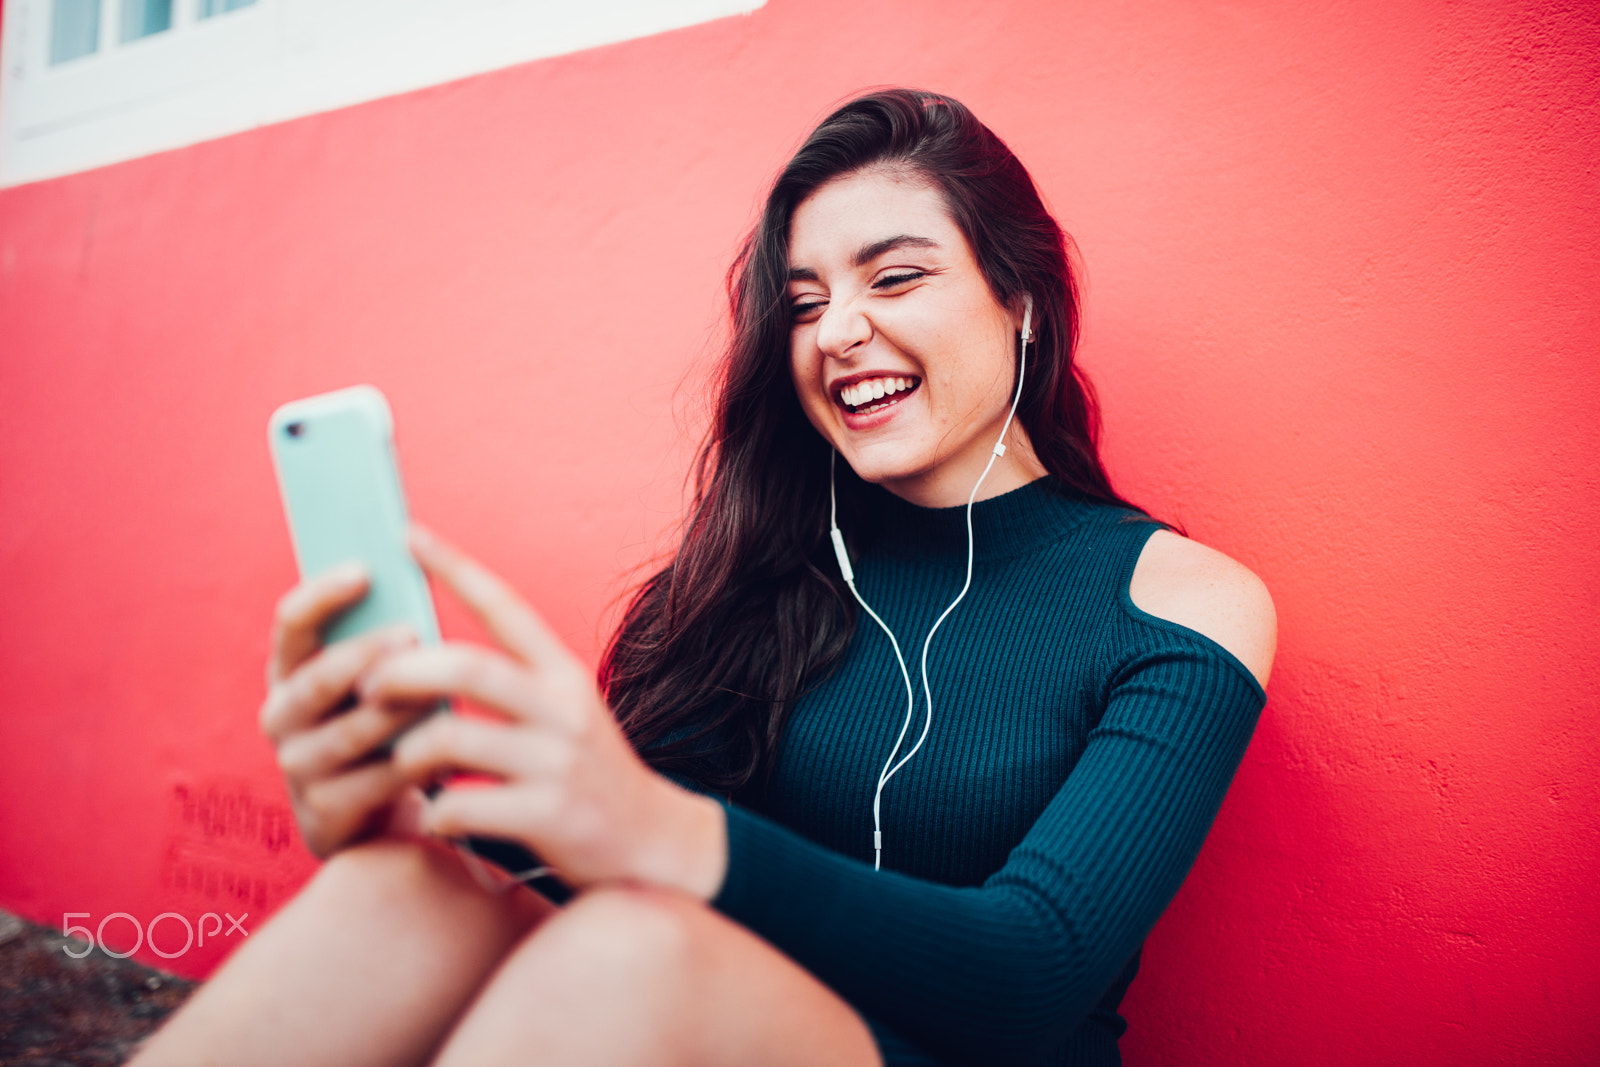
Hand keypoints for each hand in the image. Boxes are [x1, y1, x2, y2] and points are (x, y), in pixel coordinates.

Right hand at [260, 567, 434, 857]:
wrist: (384, 816)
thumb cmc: (392, 725)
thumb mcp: (382, 679)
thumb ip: (389, 637)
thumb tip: (423, 568)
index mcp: (291, 672)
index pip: (291, 625)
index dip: (322, 595)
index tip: (365, 570)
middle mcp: (282, 717)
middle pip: (317, 679)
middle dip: (365, 653)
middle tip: (411, 633)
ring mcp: (298, 768)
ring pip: (349, 732)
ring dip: (396, 709)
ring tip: (439, 689)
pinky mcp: (324, 815)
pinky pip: (373, 783)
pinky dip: (412, 763)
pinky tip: (448, 750)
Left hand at [362, 527, 727, 900]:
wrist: (653, 845)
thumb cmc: (588, 777)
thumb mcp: (565, 715)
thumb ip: (514, 687)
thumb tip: (426, 661)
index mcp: (564, 675)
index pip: (505, 606)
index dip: (454, 567)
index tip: (407, 533)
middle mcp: (565, 709)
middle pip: (468, 669)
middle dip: (404, 672)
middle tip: (365, 684)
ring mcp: (558, 763)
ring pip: (454, 738)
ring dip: (408, 751)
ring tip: (399, 763)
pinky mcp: (550, 816)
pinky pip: (463, 807)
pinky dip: (436, 812)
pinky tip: (438, 817)